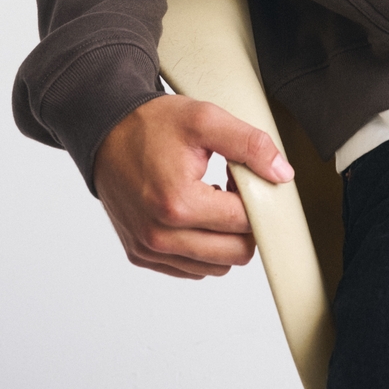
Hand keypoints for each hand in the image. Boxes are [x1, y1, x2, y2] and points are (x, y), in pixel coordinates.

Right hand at [93, 95, 293, 279]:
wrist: (106, 131)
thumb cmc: (152, 125)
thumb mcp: (206, 119)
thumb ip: (250, 145)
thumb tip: (282, 174)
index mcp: (179, 204)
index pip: (245, 222)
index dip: (253, 195)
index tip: (238, 173)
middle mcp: (160, 236)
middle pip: (236, 253)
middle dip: (244, 222)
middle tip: (229, 188)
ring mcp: (148, 250)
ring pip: (217, 266)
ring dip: (224, 237)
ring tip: (211, 199)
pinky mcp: (141, 255)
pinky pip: (191, 269)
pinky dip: (202, 247)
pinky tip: (194, 213)